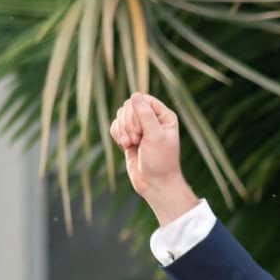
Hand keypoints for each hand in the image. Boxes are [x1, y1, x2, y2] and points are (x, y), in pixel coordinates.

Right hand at [109, 93, 197, 226]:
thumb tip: (135, 95)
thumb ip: (144, 114)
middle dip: (128, 123)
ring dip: (122, 129)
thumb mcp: (154, 136)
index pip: (143, 99)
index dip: (136, 111)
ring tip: (130, 144)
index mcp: (165, 116)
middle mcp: (153, 120)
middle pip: (129, 106)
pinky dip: (116, 134)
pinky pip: (115, 126)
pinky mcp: (129, 136)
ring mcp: (140, 128)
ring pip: (121, 115)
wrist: (155, 184)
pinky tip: (124, 145)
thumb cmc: (160, 161)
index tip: (141, 130)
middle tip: (137, 139)